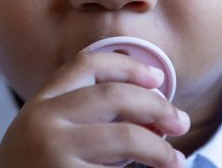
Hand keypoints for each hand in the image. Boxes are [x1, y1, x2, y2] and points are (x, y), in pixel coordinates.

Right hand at [0, 51, 189, 166]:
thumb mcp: (42, 136)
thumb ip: (81, 119)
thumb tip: (151, 116)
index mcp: (40, 104)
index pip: (86, 64)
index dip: (127, 65)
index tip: (157, 77)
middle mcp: (42, 121)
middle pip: (113, 95)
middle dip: (156, 105)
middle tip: (181, 121)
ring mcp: (53, 154)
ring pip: (125, 138)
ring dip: (159, 148)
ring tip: (176, 160)